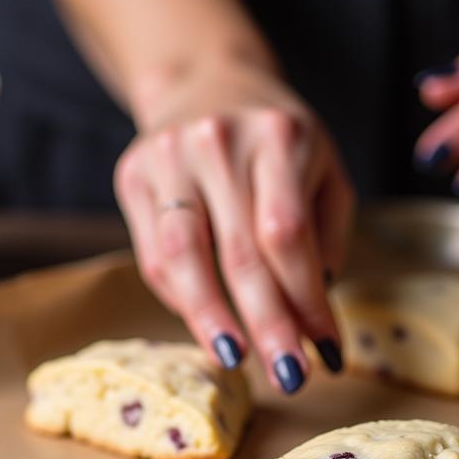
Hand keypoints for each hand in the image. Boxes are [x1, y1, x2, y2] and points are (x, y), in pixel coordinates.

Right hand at [115, 61, 353, 393]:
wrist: (205, 79)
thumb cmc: (278, 138)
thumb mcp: (324, 168)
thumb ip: (325, 236)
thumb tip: (310, 319)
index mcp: (277, 136)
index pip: (289, 235)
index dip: (308, 300)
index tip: (327, 350)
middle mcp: (217, 142)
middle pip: (240, 253)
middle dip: (268, 325)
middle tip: (290, 379)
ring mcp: (166, 157)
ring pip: (183, 257)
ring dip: (210, 319)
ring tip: (236, 361)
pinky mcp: (131, 176)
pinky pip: (153, 256)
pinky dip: (183, 299)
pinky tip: (211, 325)